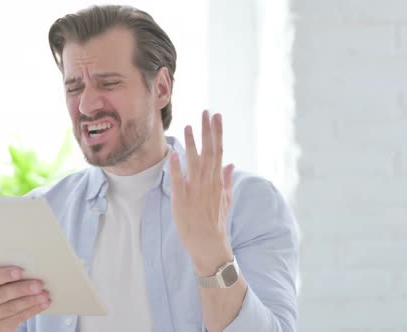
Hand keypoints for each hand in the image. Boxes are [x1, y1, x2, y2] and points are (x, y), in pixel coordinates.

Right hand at [0, 266, 50, 331]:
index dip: (4, 275)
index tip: (20, 271)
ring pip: (12, 308)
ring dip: (31, 300)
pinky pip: (18, 318)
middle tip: (39, 284)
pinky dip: (33, 310)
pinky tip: (43, 304)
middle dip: (23, 289)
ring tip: (45, 294)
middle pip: (2, 294)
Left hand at [169, 111, 234, 274]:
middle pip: (209, 152)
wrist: (208, 244)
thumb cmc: (215, 222)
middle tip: (206, 112)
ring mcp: (195, 191)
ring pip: (194, 163)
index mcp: (217, 181)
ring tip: (188, 126)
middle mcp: (208, 183)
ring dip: (191, 144)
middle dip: (207, 131)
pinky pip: (179, 181)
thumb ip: (227, 181)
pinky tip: (175, 154)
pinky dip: (177, 168)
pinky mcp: (182, 200)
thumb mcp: (225, 200)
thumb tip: (231, 164)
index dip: (217, 132)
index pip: (218, 151)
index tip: (216, 116)